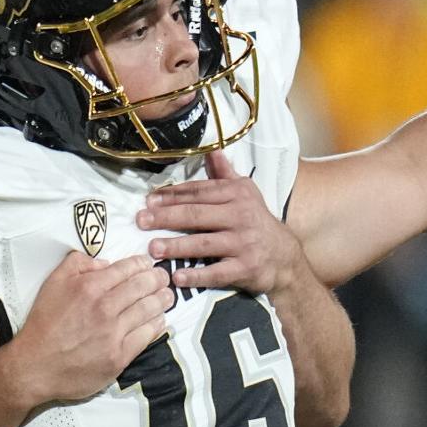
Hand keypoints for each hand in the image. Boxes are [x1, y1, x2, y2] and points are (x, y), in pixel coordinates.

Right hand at [15, 252, 173, 402]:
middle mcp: (105, 308)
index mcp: (90, 287)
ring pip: (150, 309)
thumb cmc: (44, 323)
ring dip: (163, 299)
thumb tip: (106, 263)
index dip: (142, 264)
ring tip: (168, 295)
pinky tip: (160, 319)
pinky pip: (146, 336)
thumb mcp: (53, 282)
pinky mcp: (119, 356)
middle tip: (163, 278)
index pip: (127, 268)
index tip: (148, 264)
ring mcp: (114, 333)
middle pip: (144, 286)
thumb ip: (78, 263)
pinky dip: (157, 324)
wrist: (34, 366)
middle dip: (158, 279)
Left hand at [138, 150, 305, 295]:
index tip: (148, 200)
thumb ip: (225, 174)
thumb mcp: (246, 193)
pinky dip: (197, 275)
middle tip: (141, 221)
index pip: (199, 192)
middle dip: (167, 217)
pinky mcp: (246, 268)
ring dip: (177, 245)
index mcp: (236, 195)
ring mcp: (243, 243)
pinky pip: (217, 272)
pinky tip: (177, 277)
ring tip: (153, 248)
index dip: (172, 196)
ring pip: (205, 243)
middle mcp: (240, 216)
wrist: (285, 256)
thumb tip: (211, 149)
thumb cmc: (258, 221)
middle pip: (197, 215)